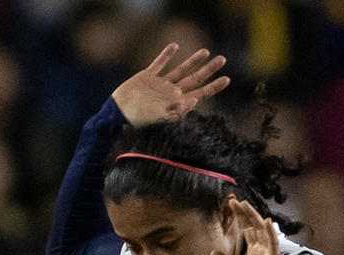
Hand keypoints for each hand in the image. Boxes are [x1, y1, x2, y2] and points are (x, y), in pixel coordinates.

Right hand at [112, 44, 229, 125]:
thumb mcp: (159, 116)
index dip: (213, 87)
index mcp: (176, 102)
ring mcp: (159, 84)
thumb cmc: (137, 119)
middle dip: (209, 70)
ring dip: (193, 61)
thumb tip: (196, 99)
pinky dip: (166, 55)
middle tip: (223, 59)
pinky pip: (159, 63)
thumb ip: (177, 109)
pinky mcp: (147, 77)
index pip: (200, 93)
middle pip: (194, 79)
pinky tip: (175, 46)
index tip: (227, 79)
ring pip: (180, 70)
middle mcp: (170, 92)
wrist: (117, 113)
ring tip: (206, 52)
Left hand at [213, 198, 285, 254]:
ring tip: (245, 204)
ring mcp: (268, 254)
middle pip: (253, 226)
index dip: (240, 218)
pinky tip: (266, 221)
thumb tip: (213, 252)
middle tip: (234, 200)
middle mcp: (261, 250)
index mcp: (253, 253)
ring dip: (254, 217)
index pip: (246, 230)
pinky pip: (273, 244)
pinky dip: (270, 233)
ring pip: (262, 230)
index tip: (231, 206)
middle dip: (244, 213)